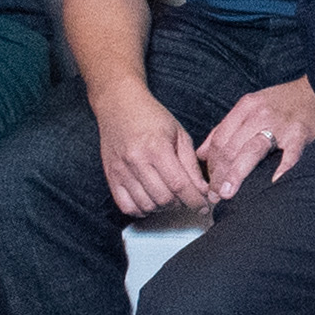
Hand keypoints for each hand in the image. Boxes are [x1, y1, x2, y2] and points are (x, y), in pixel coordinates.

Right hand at [91, 82, 208, 219]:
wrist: (119, 105)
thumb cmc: (151, 117)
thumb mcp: (179, 134)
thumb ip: (191, 164)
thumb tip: (202, 190)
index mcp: (156, 147)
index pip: (179, 185)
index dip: (194, 200)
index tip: (203, 206)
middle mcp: (136, 161)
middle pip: (163, 199)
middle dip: (181, 204)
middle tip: (187, 198)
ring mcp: (121, 170)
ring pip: (146, 205)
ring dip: (162, 208)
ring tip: (170, 197)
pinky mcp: (111, 176)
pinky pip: (126, 206)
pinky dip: (142, 210)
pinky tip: (150, 200)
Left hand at [196, 77, 314, 205]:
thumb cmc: (282, 102)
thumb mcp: (250, 106)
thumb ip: (225, 128)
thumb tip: (201, 154)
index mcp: (246, 108)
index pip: (220, 139)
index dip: (211, 165)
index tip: (209, 183)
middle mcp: (260, 116)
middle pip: (231, 148)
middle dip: (219, 174)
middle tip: (215, 195)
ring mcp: (280, 125)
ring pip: (251, 151)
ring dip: (237, 174)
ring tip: (227, 193)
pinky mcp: (300, 134)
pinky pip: (290, 155)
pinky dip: (281, 169)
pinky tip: (273, 183)